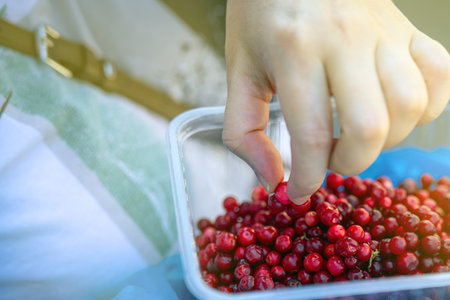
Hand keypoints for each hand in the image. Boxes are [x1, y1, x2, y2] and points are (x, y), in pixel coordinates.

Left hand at [223, 0, 449, 203]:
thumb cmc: (260, 14)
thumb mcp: (238, 70)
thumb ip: (244, 130)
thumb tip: (272, 179)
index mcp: (295, 51)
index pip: (310, 134)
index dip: (307, 177)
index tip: (300, 191)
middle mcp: (345, 39)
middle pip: (370, 126)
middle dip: (350, 162)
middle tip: (328, 160)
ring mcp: (383, 31)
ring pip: (410, 105)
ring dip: (386, 139)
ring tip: (356, 137)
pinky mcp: (406, 27)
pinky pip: (440, 74)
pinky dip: (425, 106)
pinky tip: (394, 110)